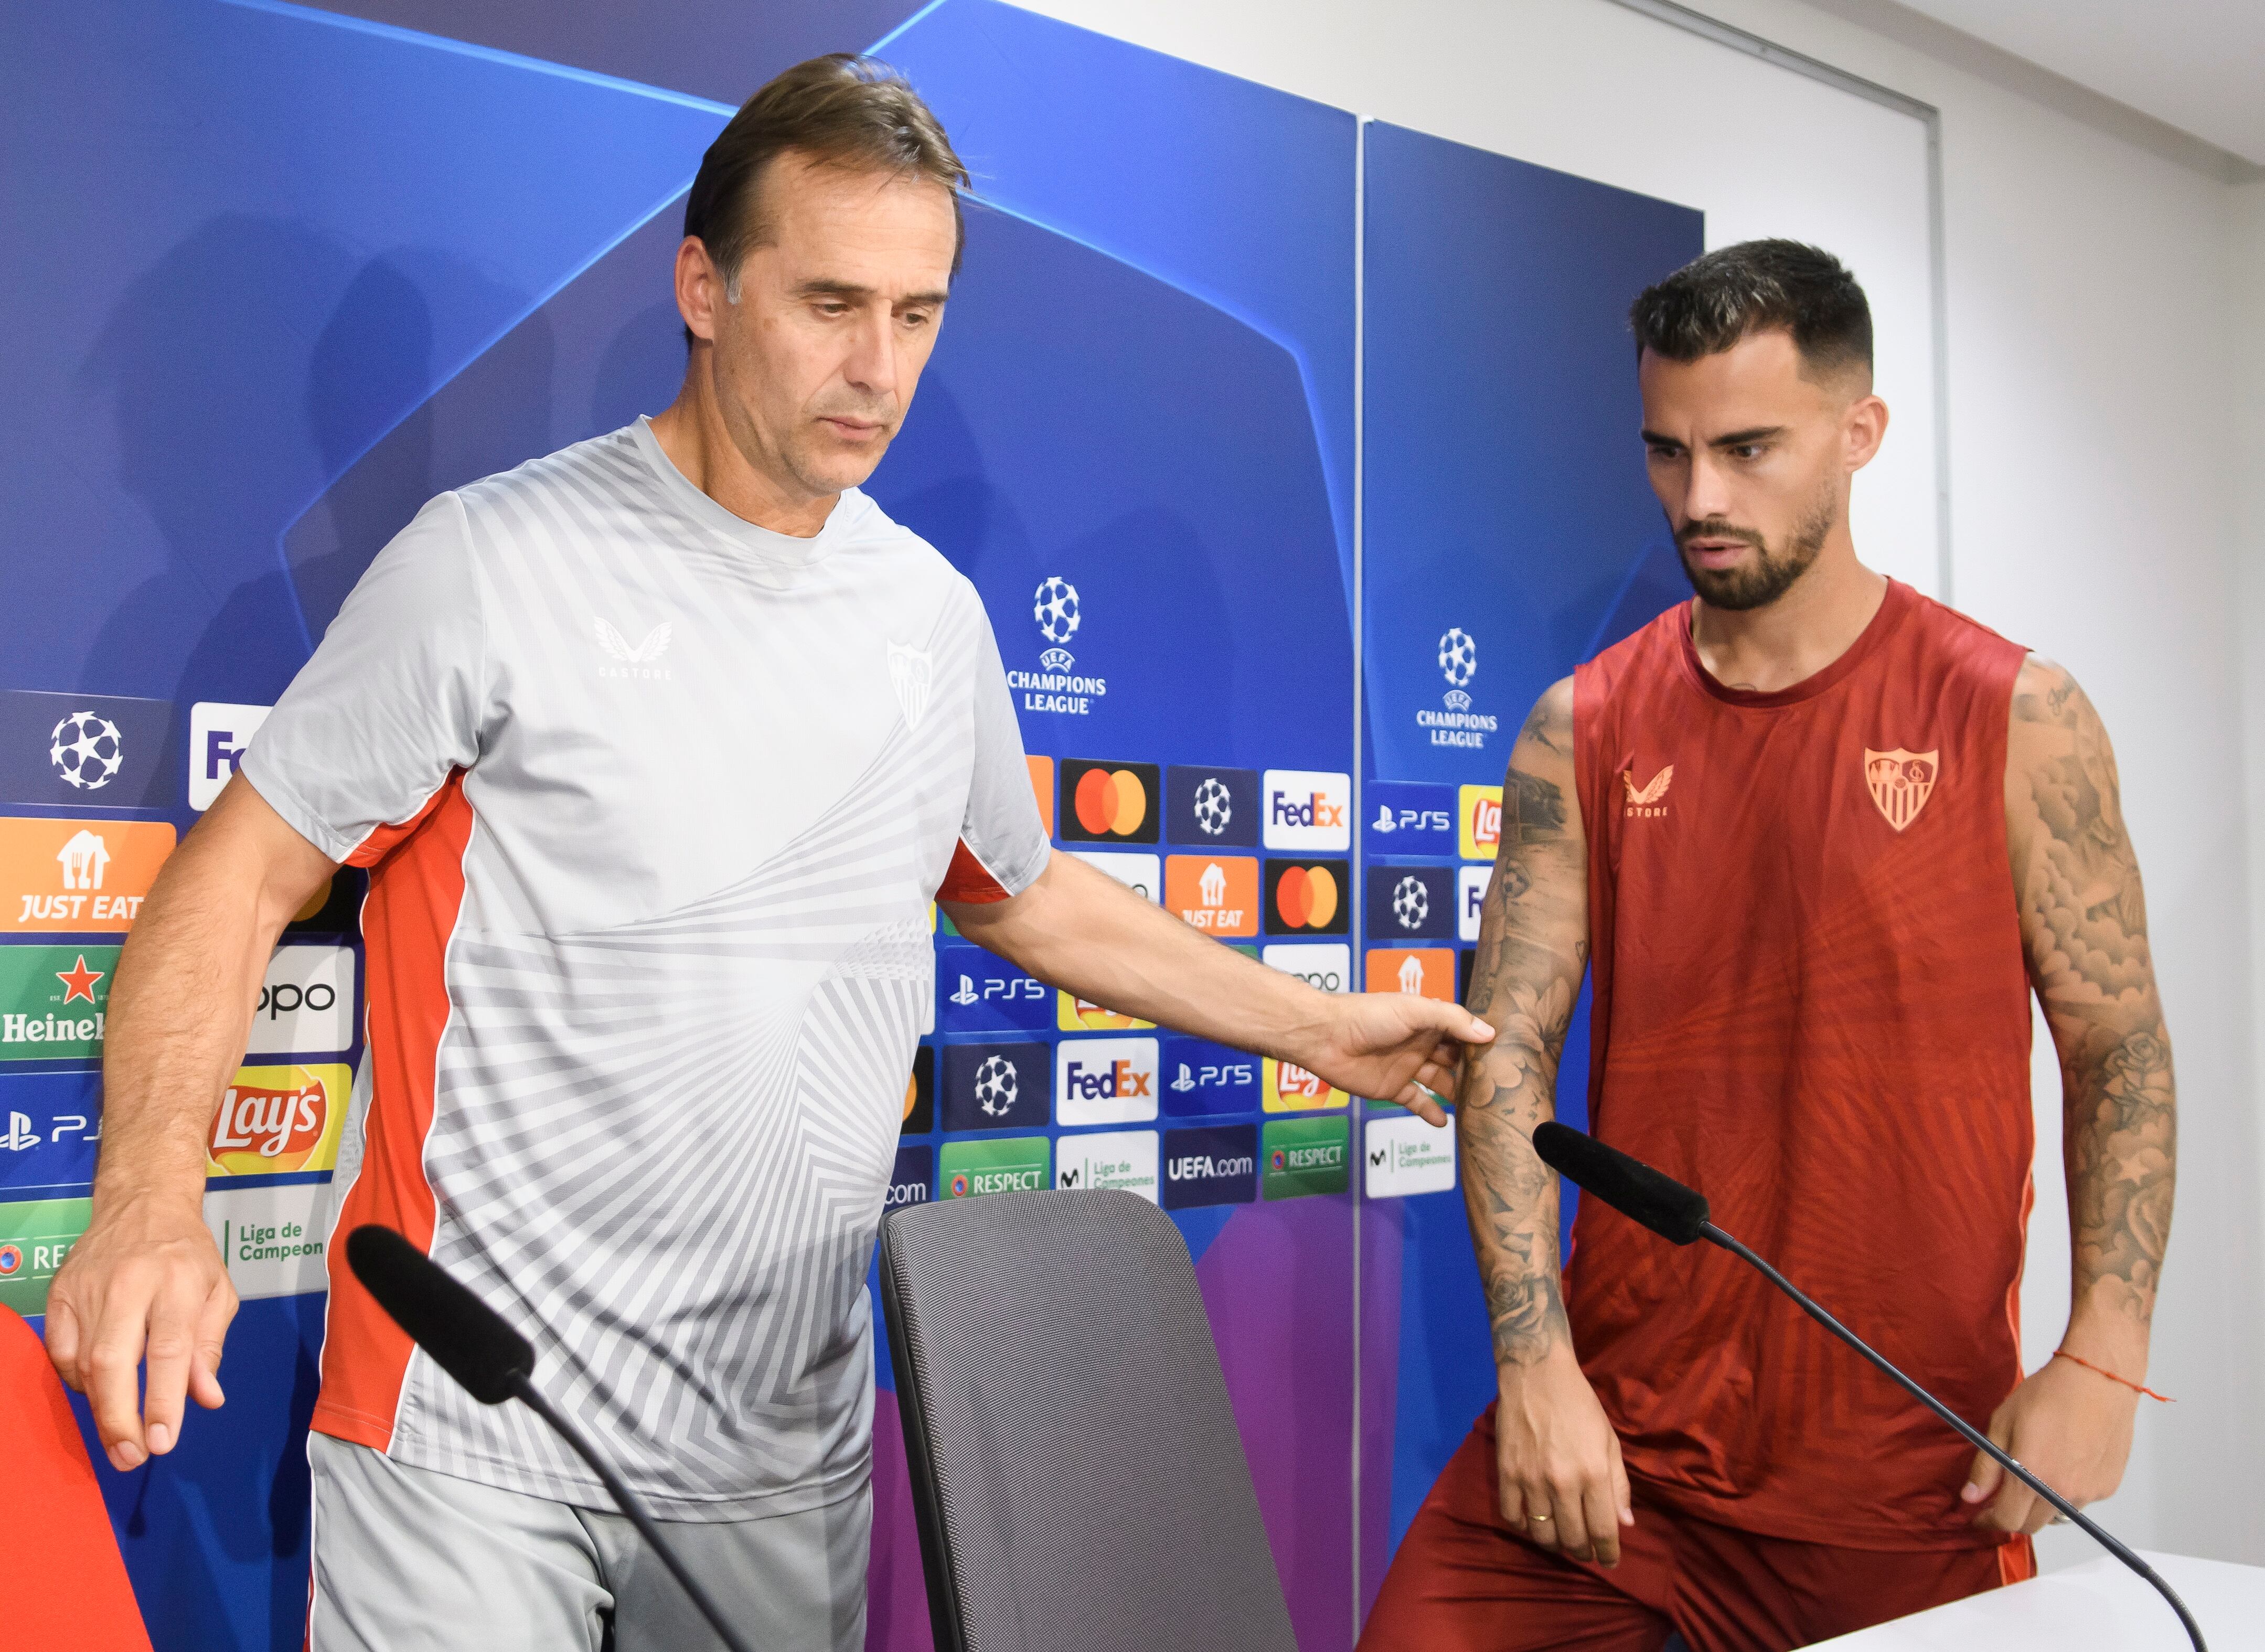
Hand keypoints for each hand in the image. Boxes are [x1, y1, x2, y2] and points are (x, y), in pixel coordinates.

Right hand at [44, 1193, 236, 1470]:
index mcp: (175, 1281)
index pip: (168, 1351)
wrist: (143, 1204)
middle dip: (119, 1418)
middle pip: (113, 1362)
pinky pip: (60, 1351)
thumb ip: (209, 1346)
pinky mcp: (58, 1293)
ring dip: (99, 1406)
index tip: (162, 1442)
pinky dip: (76, 1379)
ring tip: (119, 1433)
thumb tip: (206, 1398)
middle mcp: (128, 1284)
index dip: (162, 1401)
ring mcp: (87, 1288)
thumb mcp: (217, 1291)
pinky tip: (97, 1389)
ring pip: (83, 1362)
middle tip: (130, 1457)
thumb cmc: (188, 1253)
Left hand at [1289, 993, 1493, 1126]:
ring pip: (1440, 1081)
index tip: (1507, 1055)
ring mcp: (1407, 1066)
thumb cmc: (1367, 1015)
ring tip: (1481, 1107)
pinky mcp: (1392, 1088)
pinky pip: (1416, 1101)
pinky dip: (1430, 1111)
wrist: (1325, 1037)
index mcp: (1428, 1020)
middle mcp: (1420, 1043)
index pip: (1462, 1032)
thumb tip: (1488, 1033)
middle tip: (1500, 1086)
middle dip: (1475, 1070)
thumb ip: (1452, 1020)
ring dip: (1457, 1092)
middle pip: (1455, 1059)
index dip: (1481, 1042)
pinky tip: (1447, 1122)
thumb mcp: (1415, 1011)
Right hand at [1494, 1347, 1633, 1564]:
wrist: (1536, 1374)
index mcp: (1593, 1474)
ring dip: (1555, 1544)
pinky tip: (1534, 1522)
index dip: (1608, 1553)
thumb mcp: (1609, 1440)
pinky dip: (1524, 1527)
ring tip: (1562, 1539)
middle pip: (1573, 1539)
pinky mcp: (1506, 1473)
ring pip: (1542, 1534)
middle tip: (1586, 1550)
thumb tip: (1623, 1524)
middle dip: (1583, 1552)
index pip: (1603, 1531)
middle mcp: (1562, 1483)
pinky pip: (1513, 1517)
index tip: (1610, 1561)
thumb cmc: (1580, 1405)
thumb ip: (1618, 1484)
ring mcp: (1531, 1480)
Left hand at [1962, 1349, 2139, 1533]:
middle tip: (2001, 1497)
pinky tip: (2063, 1462)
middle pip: (2032, 1525)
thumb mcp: (2002, 1424)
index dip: (1988, 1521)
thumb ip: (1986, 1467)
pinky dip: (2066, 1491)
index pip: (2007, 1520)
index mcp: (2032, 1476)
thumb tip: (1971, 1496)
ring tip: (2033, 1473)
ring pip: (2056, 1515)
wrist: (2098, 1379)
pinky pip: (2080, 1501)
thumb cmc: (2050, 1394)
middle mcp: (2062, 1491)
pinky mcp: (2108, 1486)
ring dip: (2039, 1505)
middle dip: (2012, 1515)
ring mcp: (2089, 1492)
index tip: (1980, 1515)